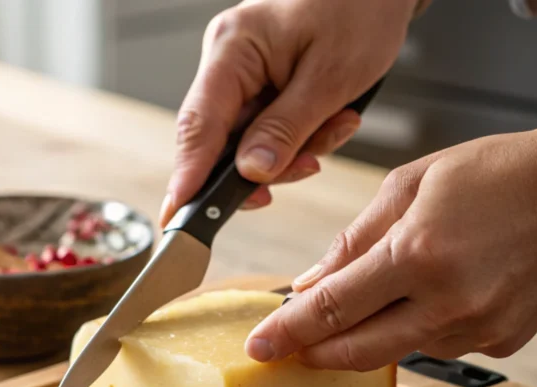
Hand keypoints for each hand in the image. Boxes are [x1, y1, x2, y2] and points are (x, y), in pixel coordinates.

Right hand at [161, 0, 418, 224]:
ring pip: (245, 145)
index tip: (177, 215)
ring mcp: (239, 77)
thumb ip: (286, 128)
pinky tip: (330, 120)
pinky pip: (263, 134)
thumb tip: (250, 173)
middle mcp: (226, 62)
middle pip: (219, 142)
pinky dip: (297, 139)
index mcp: (233, 47)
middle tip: (308, 166)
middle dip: (263, 166)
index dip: (187, 175)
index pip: (198, 124)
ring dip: (291, 152)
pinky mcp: (256, 88)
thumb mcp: (332, 75)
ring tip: (336, 126)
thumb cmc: (360, 9)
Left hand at [245, 127, 536, 368]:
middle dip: (314, 353)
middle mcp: (449, 300)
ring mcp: (479, 326)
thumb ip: (354, 240)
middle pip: (356, 351)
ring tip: (361, 306)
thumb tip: (310, 283)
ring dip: (364, 338)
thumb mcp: (412, 185)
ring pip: (395, 352)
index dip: (288, 333)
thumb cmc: (499, 175)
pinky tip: (420, 300)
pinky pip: (436, 346)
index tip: (260, 346)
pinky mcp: (501, 340)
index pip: (332, 309)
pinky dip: (413, 330)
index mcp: (419, 254)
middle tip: (288, 347)